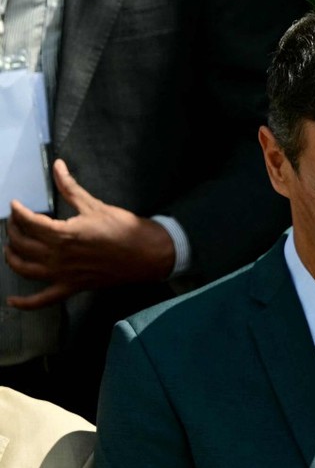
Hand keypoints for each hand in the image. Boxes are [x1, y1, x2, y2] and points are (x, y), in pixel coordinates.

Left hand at [5, 159, 176, 309]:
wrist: (148, 255)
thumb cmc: (124, 229)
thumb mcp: (94, 206)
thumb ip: (70, 188)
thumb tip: (58, 165)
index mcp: (64, 234)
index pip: (28, 222)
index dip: (17, 211)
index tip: (16, 204)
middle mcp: (59, 256)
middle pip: (21, 243)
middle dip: (13, 230)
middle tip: (16, 222)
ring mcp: (65, 274)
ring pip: (25, 269)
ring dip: (12, 258)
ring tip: (11, 248)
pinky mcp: (73, 287)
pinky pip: (45, 299)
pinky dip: (27, 303)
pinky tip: (12, 301)